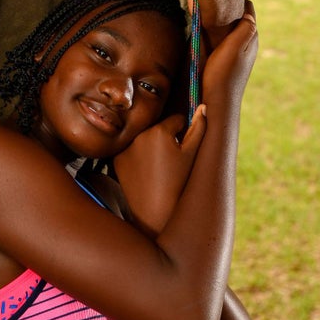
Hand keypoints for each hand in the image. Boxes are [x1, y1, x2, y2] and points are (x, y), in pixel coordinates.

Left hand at [113, 109, 206, 235]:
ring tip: (158, 168)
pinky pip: (131, 149)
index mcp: (159, 131)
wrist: (155, 211)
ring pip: (144, 138)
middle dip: (166, 138)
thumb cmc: (179, 184)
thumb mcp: (192, 155)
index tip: (182, 151)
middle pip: (158, 127)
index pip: (176, 119)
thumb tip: (203, 107)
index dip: (183, 134)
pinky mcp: (116, 159)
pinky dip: (138, 156)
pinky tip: (145, 172)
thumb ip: (199, 128)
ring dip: (151, 145)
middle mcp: (139, 135)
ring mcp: (125, 147)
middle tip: (169, 161)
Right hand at [201, 1, 257, 103]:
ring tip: (207, 14)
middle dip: (229, 8)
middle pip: (241, 16)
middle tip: (211, 2)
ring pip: (232, 27)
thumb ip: (244, 27)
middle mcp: (248, 42)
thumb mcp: (234, 47)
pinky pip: (225, 38)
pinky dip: (218, 31)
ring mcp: (239, 52)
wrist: (216, 103)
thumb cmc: (223, 75)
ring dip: (222, 20)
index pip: (247, 7)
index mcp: (252, 36)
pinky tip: (206, 33)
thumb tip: (246, 7)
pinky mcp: (229, 59)